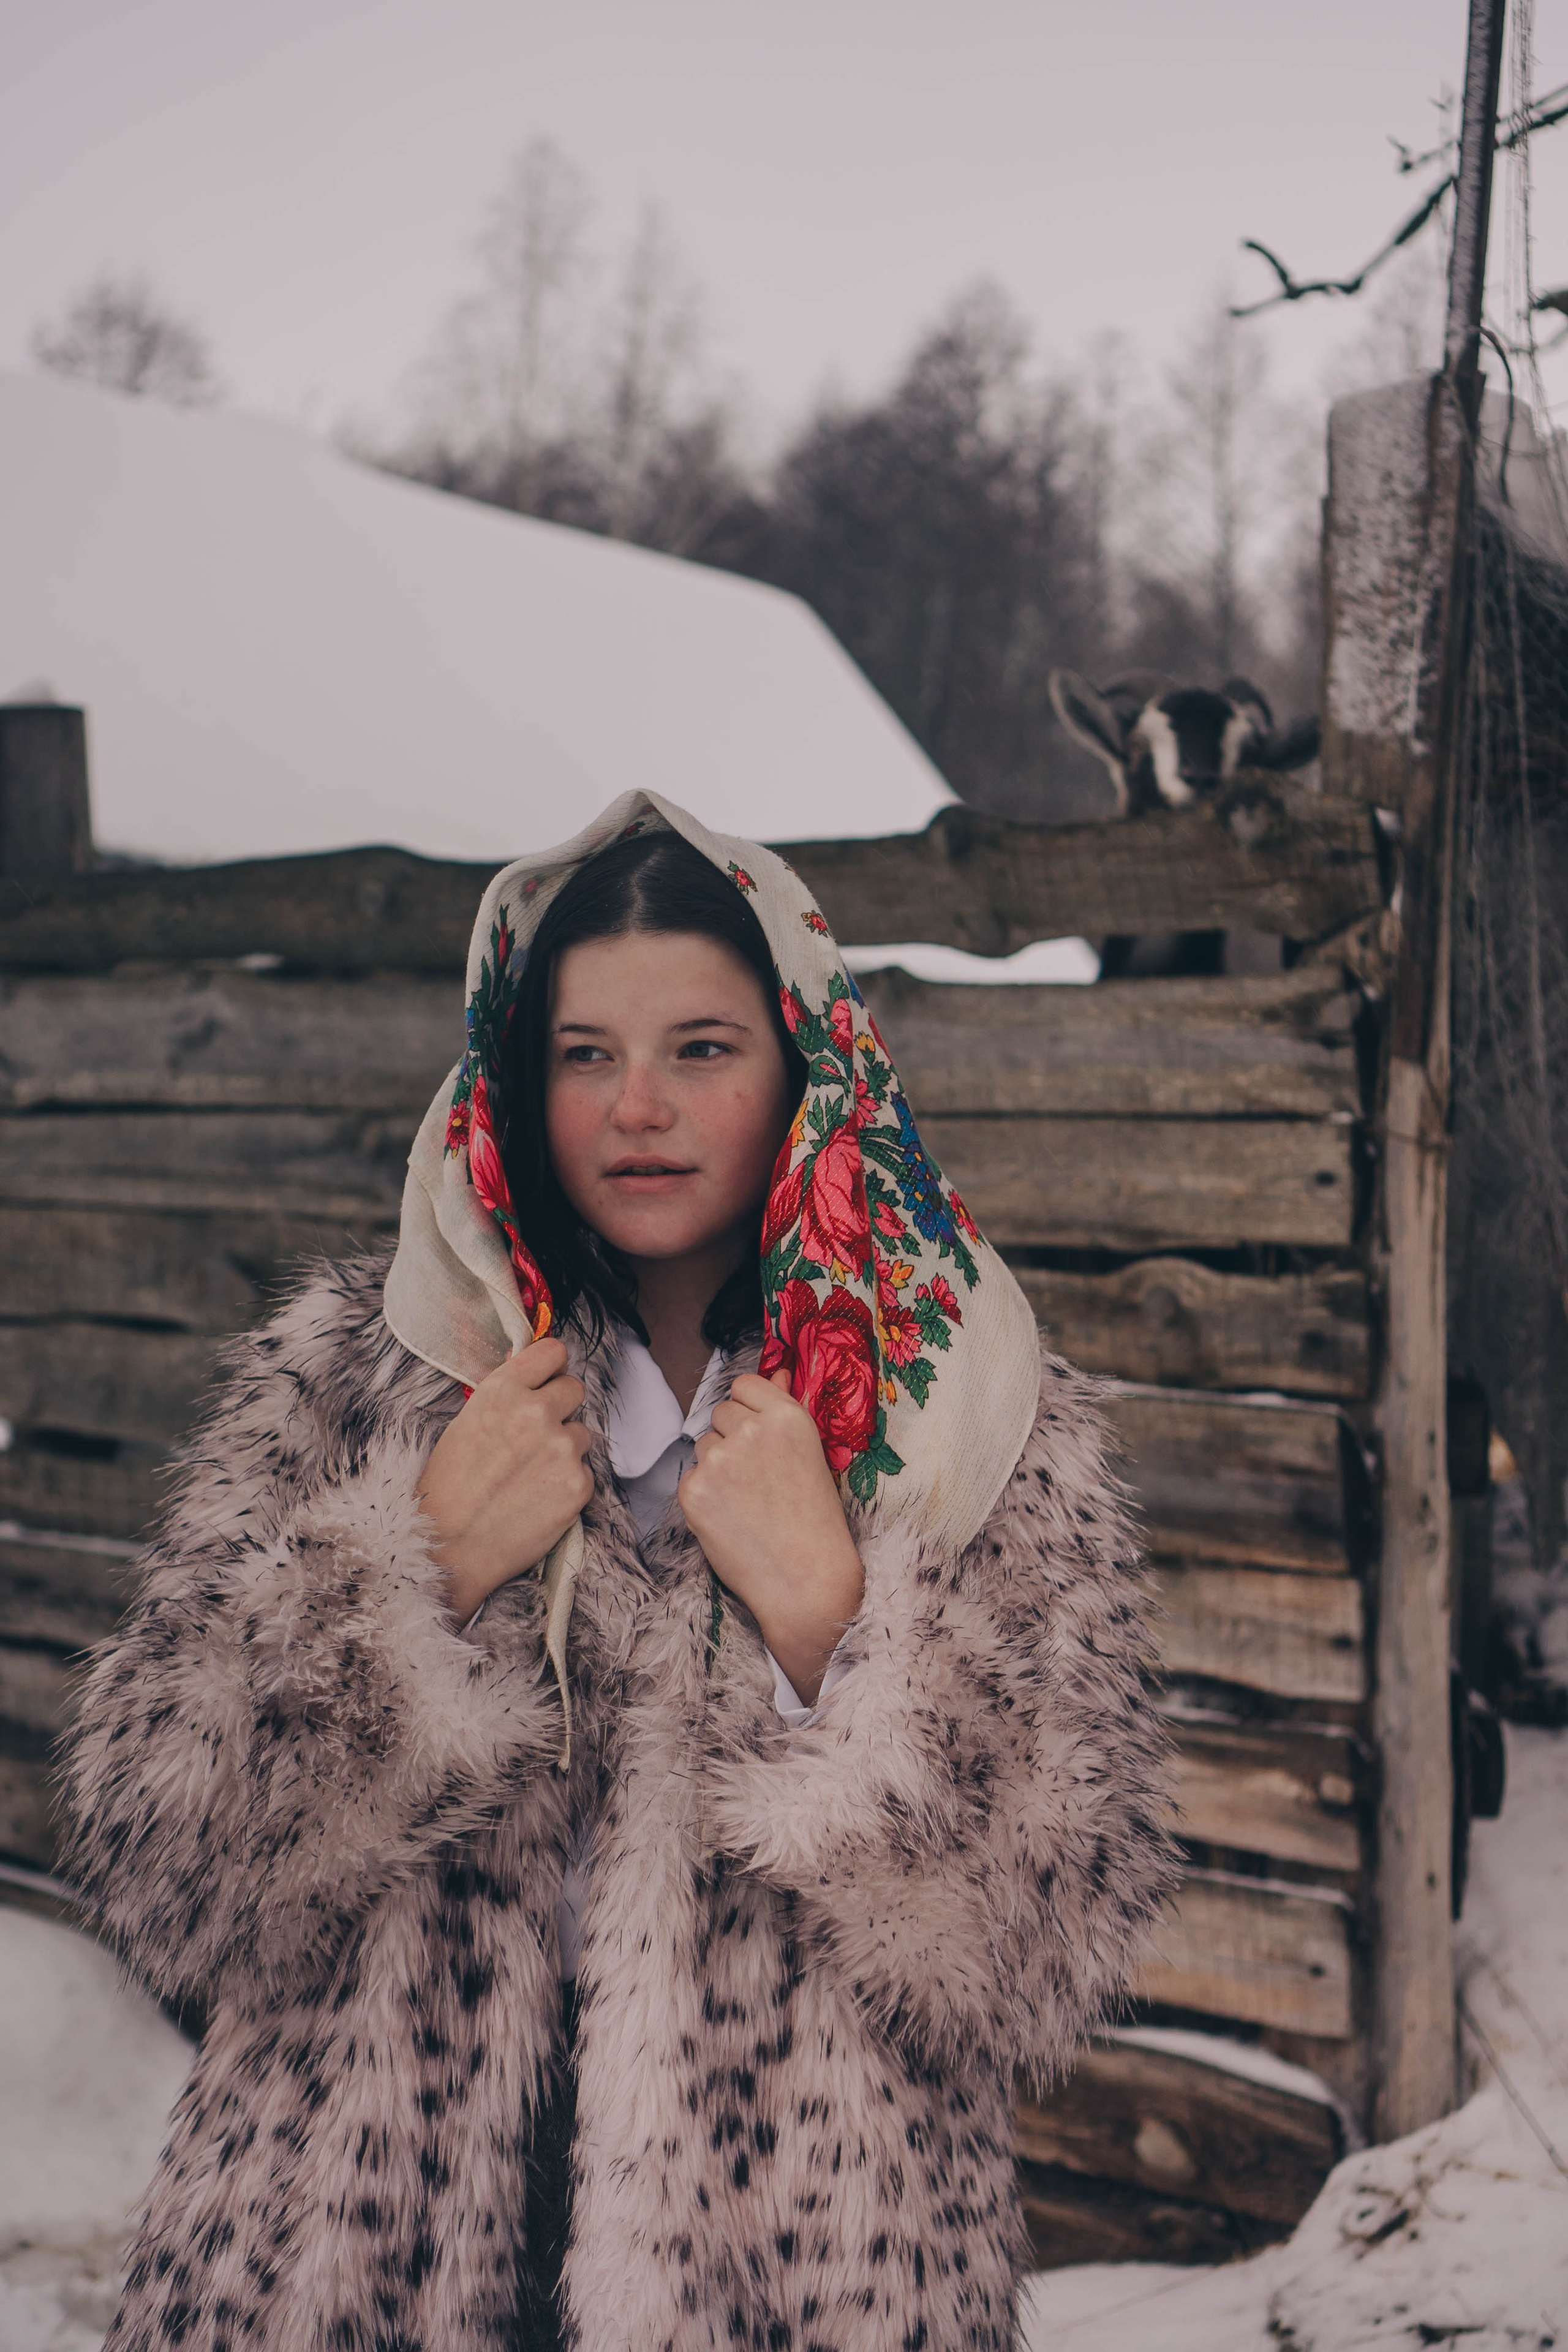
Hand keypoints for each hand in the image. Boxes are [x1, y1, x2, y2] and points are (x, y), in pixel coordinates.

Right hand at [415, 1339, 592, 1627]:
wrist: (448, 1548)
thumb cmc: (447, 1488)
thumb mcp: (465, 1423)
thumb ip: (504, 1395)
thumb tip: (529, 1368)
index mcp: (503, 1390)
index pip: (553, 1352)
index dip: (550, 1368)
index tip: (546, 1380)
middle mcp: (537, 1412)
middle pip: (574, 1389)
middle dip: (559, 1408)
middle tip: (535, 1435)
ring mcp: (562, 1448)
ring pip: (580, 1433)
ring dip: (564, 1448)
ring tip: (529, 1476)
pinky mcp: (579, 1484)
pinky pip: (584, 1471)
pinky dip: (567, 1484)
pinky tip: (537, 1499)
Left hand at [679, 1370, 863, 1705]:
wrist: (805, 1579)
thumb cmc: (815, 1520)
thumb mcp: (811, 1455)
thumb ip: (786, 1408)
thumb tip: (775, 1371)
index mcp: (787, 1417)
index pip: (744, 1385)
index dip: (749, 1409)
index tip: (758, 1434)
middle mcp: (751, 1430)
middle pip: (720, 1413)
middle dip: (732, 1437)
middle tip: (758, 1478)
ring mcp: (719, 1459)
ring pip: (703, 1445)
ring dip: (718, 1466)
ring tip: (748, 1502)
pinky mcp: (694, 1490)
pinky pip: (691, 1477)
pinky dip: (704, 1496)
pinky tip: (731, 1518)